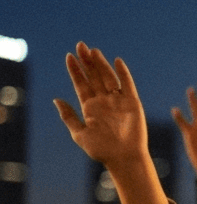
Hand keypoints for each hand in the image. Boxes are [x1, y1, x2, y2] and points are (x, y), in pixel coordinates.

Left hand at [54, 43, 150, 167]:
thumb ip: (69, 117)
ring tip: (93, 51)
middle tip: (80, 45)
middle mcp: (103, 101)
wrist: (123, 157)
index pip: (81, 84)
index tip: (69, 57)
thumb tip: (56, 100)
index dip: (75, 70)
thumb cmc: (101, 149)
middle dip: (87, 62)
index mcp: (89, 107)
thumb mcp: (79, 134)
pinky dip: (123, 73)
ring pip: (108, 77)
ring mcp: (118, 101)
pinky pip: (127, 85)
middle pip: (93, 77)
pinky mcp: (132, 103)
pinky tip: (117, 61)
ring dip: (101, 64)